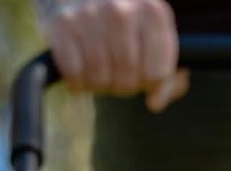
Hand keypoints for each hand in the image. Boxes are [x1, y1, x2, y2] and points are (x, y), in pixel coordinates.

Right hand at [39, 0, 188, 111]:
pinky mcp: (63, 24)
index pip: (156, 74)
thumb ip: (167, 78)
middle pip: (128, 79)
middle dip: (123, 85)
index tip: (142, 73)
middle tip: (117, 72)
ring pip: (100, 79)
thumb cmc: (127, 27)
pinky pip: (74, 74)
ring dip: (99, 84)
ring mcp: (90, 14)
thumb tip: (155, 102)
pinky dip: (77, 81)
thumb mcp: (156, 43)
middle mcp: (122, 9)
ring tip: (100, 68)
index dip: (149, 83)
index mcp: (153, 12)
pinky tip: (81, 68)